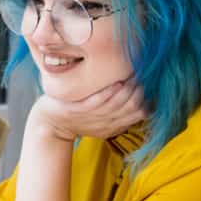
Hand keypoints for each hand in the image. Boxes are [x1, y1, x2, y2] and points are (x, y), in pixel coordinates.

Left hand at [31, 81, 145, 141]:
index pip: (141, 114)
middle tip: (142, 76)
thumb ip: (120, 111)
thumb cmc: (79, 117)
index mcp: (114, 125)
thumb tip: (142, 94)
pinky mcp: (76, 111)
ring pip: (117, 104)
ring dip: (127, 90)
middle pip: (132, 108)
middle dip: (140, 91)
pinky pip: (96, 102)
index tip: (150, 84)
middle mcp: (106, 123)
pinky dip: (108, 93)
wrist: (50, 124)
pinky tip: (116, 83)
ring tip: (133, 76)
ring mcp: (92, 117)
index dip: (149, 99)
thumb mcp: (102, 119)